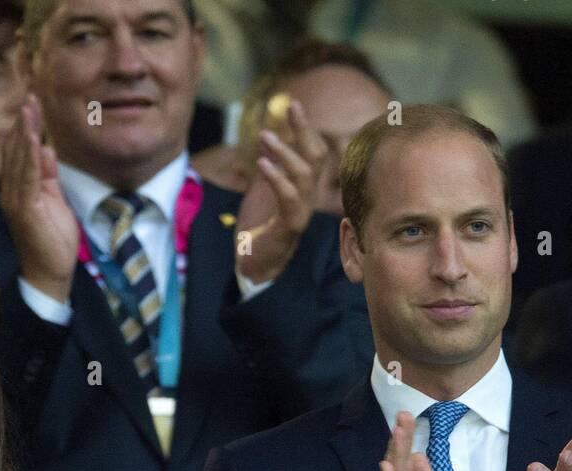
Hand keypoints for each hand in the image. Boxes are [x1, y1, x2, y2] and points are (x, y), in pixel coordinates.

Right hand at [0, 94, 78, 303]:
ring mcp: (15, 201)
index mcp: (18, 190)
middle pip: (14, 151)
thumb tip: (45, 148)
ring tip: (29, 108)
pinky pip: (26, 176)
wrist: (50, 274)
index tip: (32, 105)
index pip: (18, 153)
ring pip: (17, 159)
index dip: (24, 129)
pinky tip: (32, 136)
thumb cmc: (52, 242)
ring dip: (24, 133)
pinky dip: (27, 154)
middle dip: (23, 124)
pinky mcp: (24, 209)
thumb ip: (47, 176)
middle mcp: (11, 193)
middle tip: (31, 98)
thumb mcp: (54, 201)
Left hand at [235, 99, 327, 284]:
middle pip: (316, 157)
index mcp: (303, 186)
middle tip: (291, 106)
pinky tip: (262, 163)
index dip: (305, 128)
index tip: (293, 104)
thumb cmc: (260, 228)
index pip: (313, 152)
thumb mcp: (263, 189)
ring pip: (303, 175)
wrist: (255, 264)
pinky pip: (289, 198)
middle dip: (305, 130)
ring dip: (285, 152)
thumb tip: (270, 136)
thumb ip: (270, 165)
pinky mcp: (290, 226)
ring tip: (266, 135)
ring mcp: (302, 211)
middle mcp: (308, 196)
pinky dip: (277, 178)